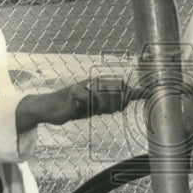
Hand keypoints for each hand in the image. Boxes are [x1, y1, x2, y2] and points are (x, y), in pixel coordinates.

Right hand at [16, 77, 130, 130]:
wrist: (52, 108)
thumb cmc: (77, 107)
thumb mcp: (99, 106)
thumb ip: (117, 101)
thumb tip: (140, 95)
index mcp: (102, 82)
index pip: (124, 86)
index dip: (123, 100)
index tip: (114, 108)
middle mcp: (94, 81)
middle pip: (118, 91)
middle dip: (114, 105)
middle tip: (102, 111)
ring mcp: (85, 84)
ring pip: (105, 96)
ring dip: (101, 108)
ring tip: (91, 109)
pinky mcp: (75, 90)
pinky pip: (90, 101)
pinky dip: (87, 108)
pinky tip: (79, 108)